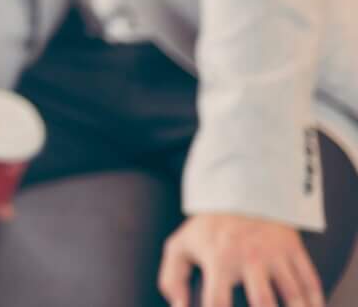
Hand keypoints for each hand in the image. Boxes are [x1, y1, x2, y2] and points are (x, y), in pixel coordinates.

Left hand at [159, 212, 326, 306]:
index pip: (218, 302)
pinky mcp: (295, 250)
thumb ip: (171, 279)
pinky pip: (311, 282)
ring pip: (294, 295)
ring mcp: (275, 254)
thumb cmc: (207, 229)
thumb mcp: (180, 246)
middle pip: (263, 301)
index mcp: (218, 259)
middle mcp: (249, 257)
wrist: (238, 192)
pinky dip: (315, 301)